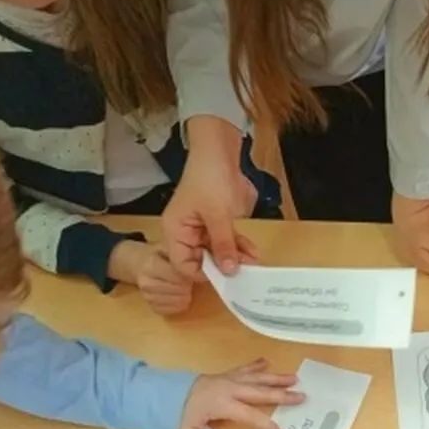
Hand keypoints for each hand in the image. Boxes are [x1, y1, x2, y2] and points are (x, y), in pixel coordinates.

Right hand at [108, 241, 194, 314]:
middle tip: (189, 278)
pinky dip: (180, 303)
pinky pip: (174, 310)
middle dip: (190, 284)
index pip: (179, 276)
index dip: (192, 274)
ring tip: (183, 285)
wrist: (136, 264)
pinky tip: (178, 294)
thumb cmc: (157, 255)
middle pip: (181, 289)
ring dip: (186, 294)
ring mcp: (148, 296)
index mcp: (151, 265)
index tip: (198, 272)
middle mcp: (147, 283)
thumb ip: (182, 253)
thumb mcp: (167, 247)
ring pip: (179, 301)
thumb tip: (202, 258)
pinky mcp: (152, 307)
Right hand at [162, 117, 260, 277]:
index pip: (183, 265)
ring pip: (219, 252)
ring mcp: (203, 229)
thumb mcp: (218, 215)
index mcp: (175, 231)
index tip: (225, 276)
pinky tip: (252, 250)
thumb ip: (223, 244)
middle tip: (246, 270)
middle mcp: (186, 233)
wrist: (220, 152)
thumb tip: (229, 271)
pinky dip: (240, 246)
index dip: (203, 273)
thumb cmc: (210, 178)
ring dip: (236, 257)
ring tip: (253, 260)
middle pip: (202, 261)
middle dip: (224, 265)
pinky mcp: (218, 223)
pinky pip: (228, 241)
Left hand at [179, 358, 305, 428]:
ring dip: (275, 377)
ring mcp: (224, 380)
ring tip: (294, 377)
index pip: (250, 415)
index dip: (267, 425)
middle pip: (259, 391)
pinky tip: (266, 362)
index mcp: (221, 404)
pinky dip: (255, 366)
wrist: (152, 394)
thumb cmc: (169, 419)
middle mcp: (227, 389)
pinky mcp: (219, 376)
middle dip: (281, 394)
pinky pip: (242, 370)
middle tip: (302, 396)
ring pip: (255, 377)